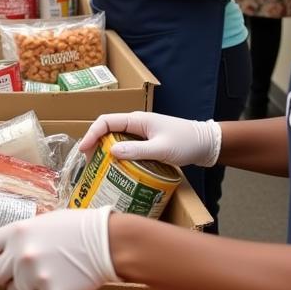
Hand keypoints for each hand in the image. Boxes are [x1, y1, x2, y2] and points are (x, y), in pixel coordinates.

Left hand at [0, 208, 115, 289]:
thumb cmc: (78, 227)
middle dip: (2, 279)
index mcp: (16, 232)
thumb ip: (20, 237)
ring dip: (28, 289)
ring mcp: (34, 276)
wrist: (107, 242)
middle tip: (18, 277)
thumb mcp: (43, 222)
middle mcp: (20, 255)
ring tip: (49, 275)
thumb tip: (7, 252)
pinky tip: (61, 285)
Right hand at [78, 111, 221, 167]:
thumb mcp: (161, 149)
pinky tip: (116, 169)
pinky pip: (126, 147)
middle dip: (95, 144)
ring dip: (105, 151)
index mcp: (137, 120)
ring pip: (115, 140)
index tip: (83, 150)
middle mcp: (136, 124)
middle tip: (89, 163)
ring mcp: (141, 133)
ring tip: (98, 168)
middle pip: (107, 130)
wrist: (207, 143)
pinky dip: (117, 156)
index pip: (106, 121)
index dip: (92, 134)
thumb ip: (137, 151)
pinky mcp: (146, 143)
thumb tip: (111, 152)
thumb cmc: (186, 143)